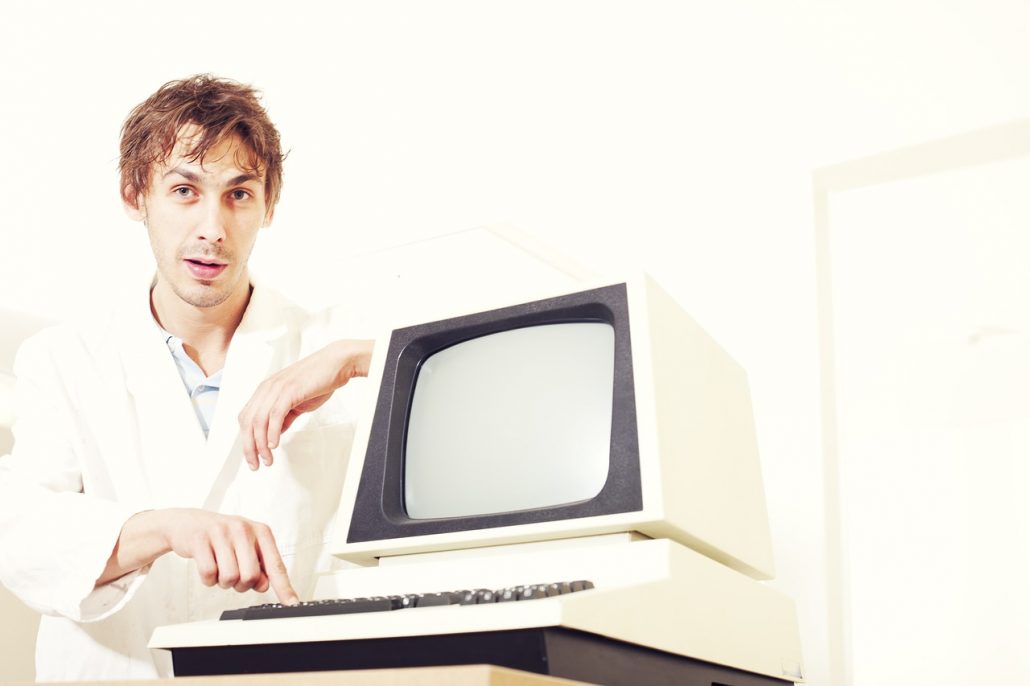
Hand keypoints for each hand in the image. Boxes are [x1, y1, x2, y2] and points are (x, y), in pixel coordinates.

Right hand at [162, 509, 297, 603]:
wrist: (188, 523)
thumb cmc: (222, 537)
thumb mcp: (246, 547)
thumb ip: (260, 567)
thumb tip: (264, 585)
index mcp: (261, 532)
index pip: (276, 565)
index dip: (284, 587)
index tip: (292, 604)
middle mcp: (243, 529)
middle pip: (251, 577)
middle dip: (241, 584)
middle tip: (235, 574)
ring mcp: (221, 532)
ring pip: (229, 578)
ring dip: (223, 582)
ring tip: (220, 568)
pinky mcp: (200, 539)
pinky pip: (208, 574)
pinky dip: (208, 579)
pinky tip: (208, 565)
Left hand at [238, 339, 372, 469]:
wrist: (337, 363)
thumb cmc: (320, 380)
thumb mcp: (297, 401)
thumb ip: (285, 416)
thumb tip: (276, 433)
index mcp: (266, 389)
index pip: (246, 418)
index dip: (246, 440)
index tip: (253, 457)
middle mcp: (267, 388)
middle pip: (247, 422)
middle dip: (249, 447)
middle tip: (255, 464)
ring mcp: (277, 388)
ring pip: (258, 421)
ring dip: (261, 444)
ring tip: (268, 459)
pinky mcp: (289, 391)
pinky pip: (275, 415)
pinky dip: (272, 432)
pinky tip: (275, 444)